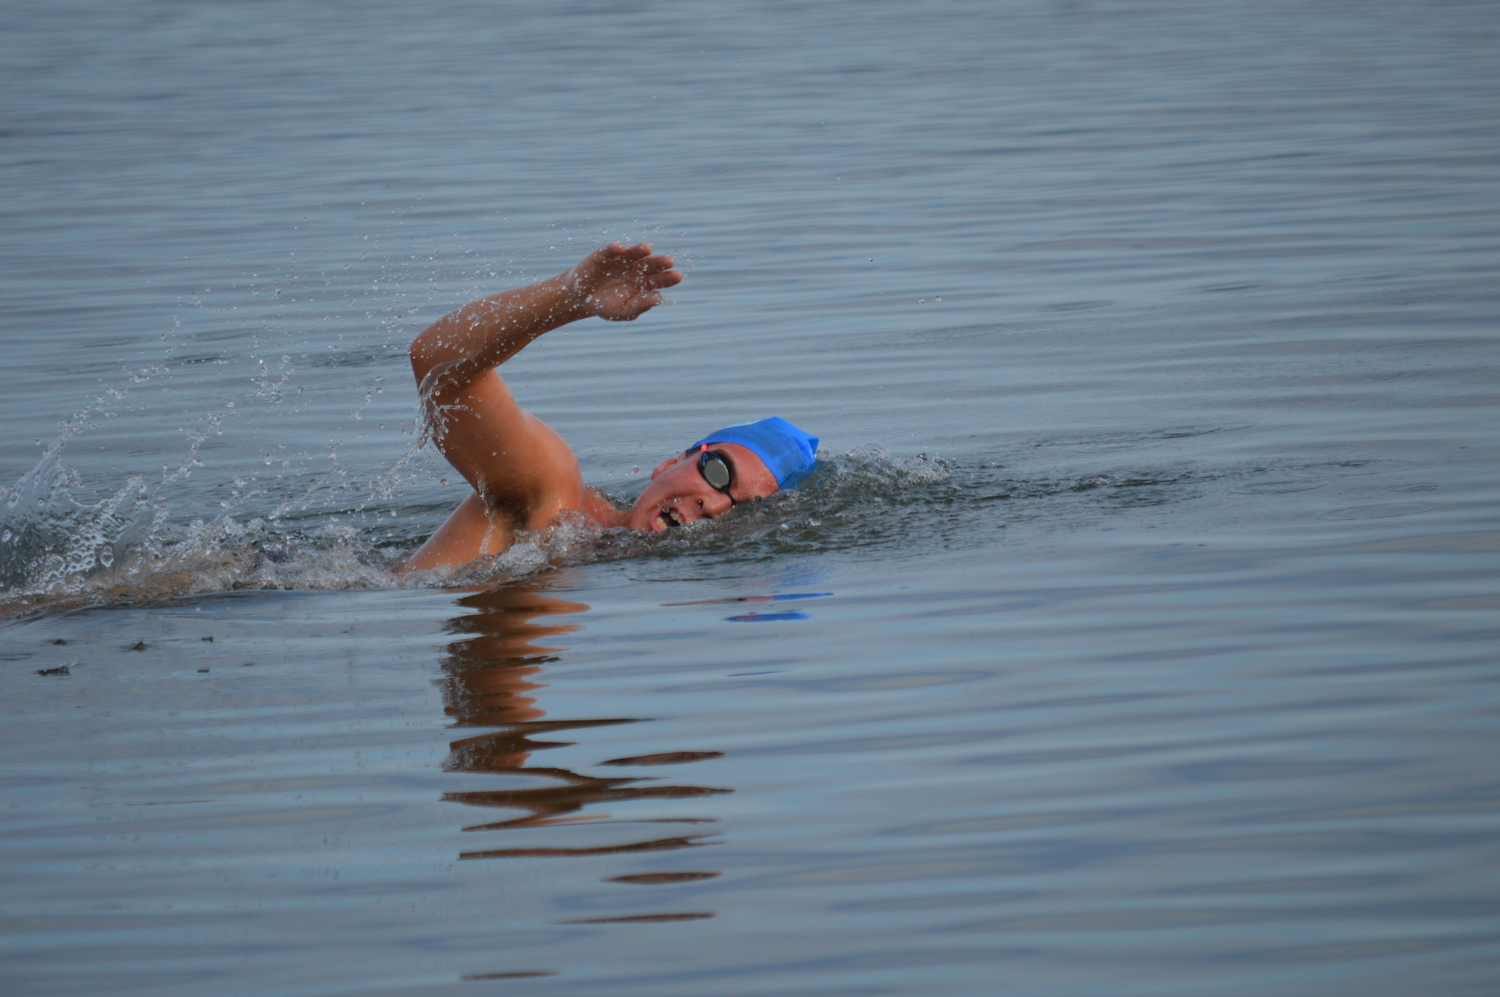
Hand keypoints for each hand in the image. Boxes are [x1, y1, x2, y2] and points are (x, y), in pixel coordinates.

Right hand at [567, 242, 682, 320]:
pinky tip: (620, 249)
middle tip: (669, 261)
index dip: (669, 278)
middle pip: (652, 264)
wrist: (582, 299)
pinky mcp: (605, 254)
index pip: (660, 280)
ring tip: (647, 249)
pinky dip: (615, 249)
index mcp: (645, 284)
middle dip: (660, 262)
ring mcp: (622, 260)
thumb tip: (658, 299)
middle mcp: (637, 269)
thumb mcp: (623, 311)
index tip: (677, 276)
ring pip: (634, 253)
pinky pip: (611, 250)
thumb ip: (640, 306)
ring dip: (640, 250)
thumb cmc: (606, 306)